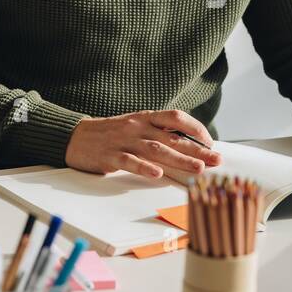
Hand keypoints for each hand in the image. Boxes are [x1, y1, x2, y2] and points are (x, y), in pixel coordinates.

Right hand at [65, 109, 222, 178]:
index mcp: (145, 118)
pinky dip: (144, 167)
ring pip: (155, 149)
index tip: (210, 143)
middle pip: (172, 137)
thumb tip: (188, 144)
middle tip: (216, 160)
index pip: (176, 117)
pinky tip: (157, 174)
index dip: (196, 128)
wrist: (75, 137)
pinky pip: (129, 161)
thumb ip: (158, 133)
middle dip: (197, 150)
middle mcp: (137, 127)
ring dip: (179, 159)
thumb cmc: (110, 134)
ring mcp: (123, 141)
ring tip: (197, 169)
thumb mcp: (136, 127)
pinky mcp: (109, 156)